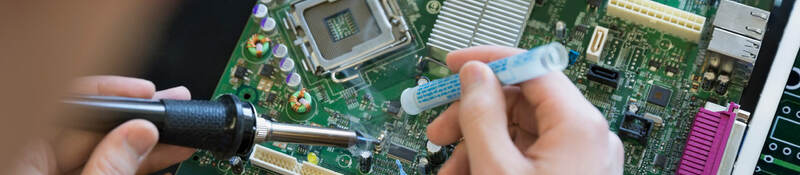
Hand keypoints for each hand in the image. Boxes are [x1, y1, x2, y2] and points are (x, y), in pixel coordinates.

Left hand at [15, 76, 196, 173]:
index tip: (144, 91)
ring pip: (102, 155)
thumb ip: (109, 169)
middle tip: (174, 107)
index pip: (64, 107)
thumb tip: (139, 135)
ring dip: (145, 145)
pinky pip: (105, 172)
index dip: (108, 93)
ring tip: (181, 137)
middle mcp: (33, 166)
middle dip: (137, 120)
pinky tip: (163, 158)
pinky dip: (135, 167)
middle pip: (90, 131)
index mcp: (17, 158)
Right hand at [426, 46, 623, 173]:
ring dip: (479, 145)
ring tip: (449, 169)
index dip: (487, 61)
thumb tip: (475, 76)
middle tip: (439, 129)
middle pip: (522, 102)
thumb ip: (482, 117)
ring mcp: (584, 160)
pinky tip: (469, 174)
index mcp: (580, 126)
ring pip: (521, 133)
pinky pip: (531, 156)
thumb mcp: (498, 169)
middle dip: (474, 116)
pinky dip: (498, 161)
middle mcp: (589, 138)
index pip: (531, 67)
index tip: (454, 65)